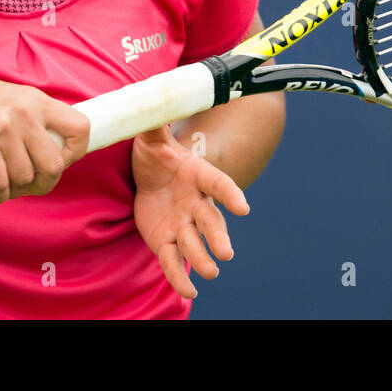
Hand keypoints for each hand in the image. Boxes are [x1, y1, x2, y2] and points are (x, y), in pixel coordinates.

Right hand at [0, 67, 88, 203]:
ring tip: (4, 185)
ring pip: (25, 179)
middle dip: (44, 184)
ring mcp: (3, 128)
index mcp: (37, 100)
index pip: (80, 128)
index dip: (75, 153)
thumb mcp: (11, 98)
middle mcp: (25, 113)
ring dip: (15, 190)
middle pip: (54, 165)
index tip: (59, 161)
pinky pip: (0, 184)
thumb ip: (34, 119)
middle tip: (30, 186)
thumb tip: (56, 151)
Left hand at [132, 123, 249, 299]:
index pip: (217, 183)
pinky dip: (180, 276)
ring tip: (211, 273)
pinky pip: (173, 260)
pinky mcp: (167, 240)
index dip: (230, 195)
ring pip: (195, 243)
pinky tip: (189, 292)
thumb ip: (155, 123)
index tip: (243, 208)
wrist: (148, 177)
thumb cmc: (155, 155)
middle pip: (210, 221)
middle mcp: (195, 202)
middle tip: (227, 253)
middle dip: (218, 237)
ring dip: (203, 258)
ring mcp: (183, 223)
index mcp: (197, 175)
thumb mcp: (151, 137)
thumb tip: (153, 98)